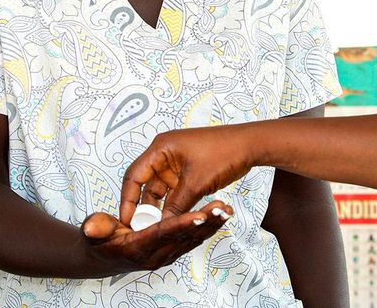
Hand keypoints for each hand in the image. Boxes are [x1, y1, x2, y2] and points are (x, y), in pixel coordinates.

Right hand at [81, 199, 233, 273]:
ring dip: (210, 224)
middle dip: (205, 221)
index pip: (162, 233)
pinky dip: (206, 227)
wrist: (103, 259)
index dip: (181, 224)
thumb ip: (97, 228)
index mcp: (138, 247)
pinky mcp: (171, 252)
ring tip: (226, 208)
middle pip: (184, 236)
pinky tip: (219, 215)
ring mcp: (165, 255)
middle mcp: (155, 255)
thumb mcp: (95, 232)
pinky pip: (191, 239)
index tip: (200, 216)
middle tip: (223, 208)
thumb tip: (90, 229)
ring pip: (192, 239)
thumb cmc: (99, 241)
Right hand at [120, 126, 255, 223]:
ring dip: (159, 208)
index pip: (134, 175)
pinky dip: (173, 205)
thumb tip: (163, 226)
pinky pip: (173, 191)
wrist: (250, 146)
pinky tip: (172, 221)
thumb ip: (177, 205)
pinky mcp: (186, 171)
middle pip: (145, 184)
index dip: (128, 198)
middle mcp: (164, 155)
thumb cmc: (224, 153)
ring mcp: (175, 163)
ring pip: (160, 190)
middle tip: (140, 229)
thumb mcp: (197, 183)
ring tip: (156, 229)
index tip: (126, 219)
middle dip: (143, 206)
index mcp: (160, 149)